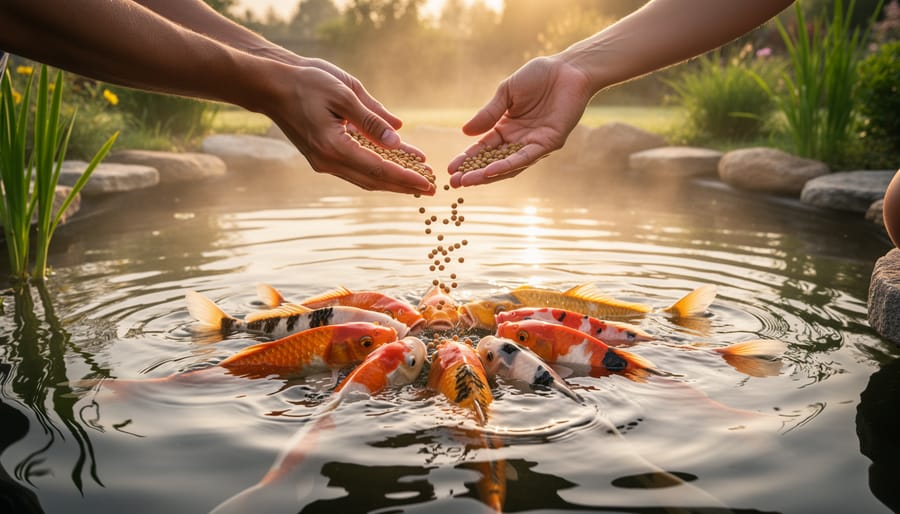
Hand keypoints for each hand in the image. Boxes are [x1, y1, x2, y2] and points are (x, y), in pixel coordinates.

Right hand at [266, 65, 434, 194]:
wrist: (270, 85)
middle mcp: (328, 161)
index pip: (378, 169)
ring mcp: (323, 161)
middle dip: (404, 185)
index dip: (406, 177)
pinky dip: (377, 169)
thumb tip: (399, 138)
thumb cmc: (306, 82)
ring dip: (392, 180)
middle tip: (432, 189)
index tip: (428, 183)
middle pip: (374, 181)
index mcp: (334, 146)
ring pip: (365, 178)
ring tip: (418, 181)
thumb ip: (371, 119)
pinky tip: (395, 165)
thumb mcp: (344, 93)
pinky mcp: (322, 156)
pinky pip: (356, 168)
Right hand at [447, 56, 593, 186]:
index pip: (483, 149)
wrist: (568, 68)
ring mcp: (534, 144)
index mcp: (507, 128)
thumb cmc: (539, 76)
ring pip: (508, 165)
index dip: (466, 159)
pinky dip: (508, 165)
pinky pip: (526, 157)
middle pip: (493, 162)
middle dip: (473, 173)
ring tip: (468, 181)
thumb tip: (464, 132)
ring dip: (487, 174)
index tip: (450, 169)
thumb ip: (488, 113)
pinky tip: (491, 170)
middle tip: (455, 183)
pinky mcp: (550, 143)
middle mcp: (519, 140)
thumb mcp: (506, 93)